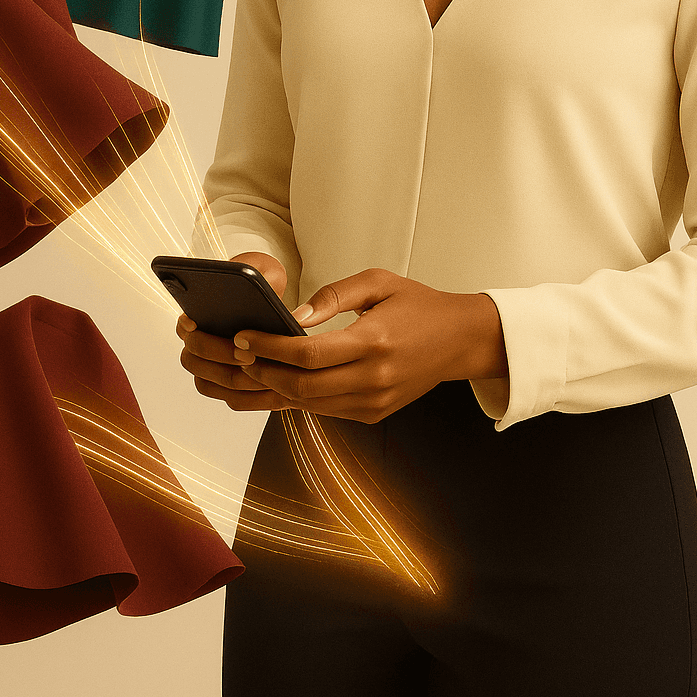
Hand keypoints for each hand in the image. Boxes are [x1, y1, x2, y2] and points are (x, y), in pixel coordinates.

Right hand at [176, 251, 303, 412]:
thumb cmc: (265, 281)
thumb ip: (261, 274)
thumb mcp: (266, 271)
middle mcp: (199, 341)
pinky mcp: (227, 382)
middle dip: (219, 355)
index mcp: (200, 312)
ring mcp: (209, 364)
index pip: (183, 325)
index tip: (196, 323)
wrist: (277, 303)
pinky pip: (226, 396)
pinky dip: (244, 395)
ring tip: (263, 371)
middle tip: (247, 353)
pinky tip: (267, 386)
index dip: (186, 327)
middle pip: (193, 357)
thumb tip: (261, 287)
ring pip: (207, 380)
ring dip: (233, 378)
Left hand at [229, 269, 507, 423]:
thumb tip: (294, 317)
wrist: (460, 340)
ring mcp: (373, 402)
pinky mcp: (373, 414)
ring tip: (248, 367)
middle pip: (301, 386)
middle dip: (261, 371)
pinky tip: (278, 379)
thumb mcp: (378, 282)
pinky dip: (297, 397)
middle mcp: (372, 379)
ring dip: (273, 388)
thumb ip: (333, 296)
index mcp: (373, 342)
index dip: (269, 347)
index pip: (308, 355)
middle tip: (236, 355)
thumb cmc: (418, 305)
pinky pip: (324, 410)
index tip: (242, 337)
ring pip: (308, 404)